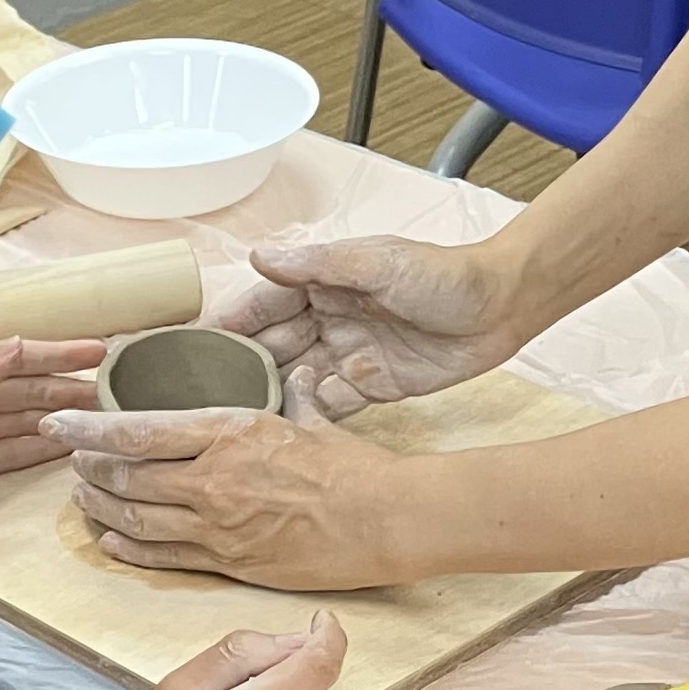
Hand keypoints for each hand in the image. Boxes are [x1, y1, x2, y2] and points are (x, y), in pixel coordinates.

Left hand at [0, 338, 107, 551]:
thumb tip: (22, 344)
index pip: (14, 357)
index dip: (58, 353)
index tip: (103, 349)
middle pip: (23, 391)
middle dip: (67, 387)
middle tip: (119, 391)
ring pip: (18, 424)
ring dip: (58, 420)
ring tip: (104, 420)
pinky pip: (2, 458)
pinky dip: (34, 453)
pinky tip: (65, 451)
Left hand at [44, 405, 412, 590]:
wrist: (386, 520)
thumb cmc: (354, 467)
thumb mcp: (310, 419)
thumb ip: (288, 398)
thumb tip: (292, 376)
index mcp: (229, 431)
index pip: (137, 430)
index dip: (87, 429)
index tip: (58, 422)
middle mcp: (213, 479)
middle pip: (125, 477)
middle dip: (88, 469)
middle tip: (70, 461)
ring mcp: (218, 526)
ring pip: (135, 520)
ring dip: (101, 509)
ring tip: (83, 498)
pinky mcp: (230, 563)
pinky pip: (164, 557)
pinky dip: (128, 549)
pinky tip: (110, 541)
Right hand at [216, 237, 526, 419]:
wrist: (500, 307)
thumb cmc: (442, 273)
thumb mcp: (377, 263)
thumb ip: (317, 265)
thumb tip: (259, 257)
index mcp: (321, 282)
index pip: (261, 305)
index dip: (227, 325)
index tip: (188, 348)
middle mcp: (326, 317)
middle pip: (271, 346)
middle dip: (238, 368)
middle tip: (199, 399)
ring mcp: (347, 353)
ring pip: (294, 377)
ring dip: (268, 396)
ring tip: (230, 423)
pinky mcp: (371, 386)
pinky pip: (328, 404)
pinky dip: (306, 416)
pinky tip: (281, 432)